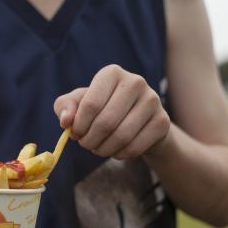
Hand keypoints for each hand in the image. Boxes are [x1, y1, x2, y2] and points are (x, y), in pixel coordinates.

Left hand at [54, 64, 170, 158]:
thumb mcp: (79, 104)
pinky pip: (135, 147)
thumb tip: (65, 121)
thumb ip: (65, 107)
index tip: (76, 134)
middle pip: (106, 122)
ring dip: (104, 150)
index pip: (91, 105)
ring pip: (121, 136)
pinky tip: (116, 151)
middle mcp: (136, 82)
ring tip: (98, 149)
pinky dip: (120, 154)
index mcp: (112, 73)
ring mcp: (153, 100)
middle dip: (90, 140)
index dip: (79, 126)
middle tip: (86, 145)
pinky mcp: (163, 121)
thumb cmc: (103, 108)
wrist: (138, 120)